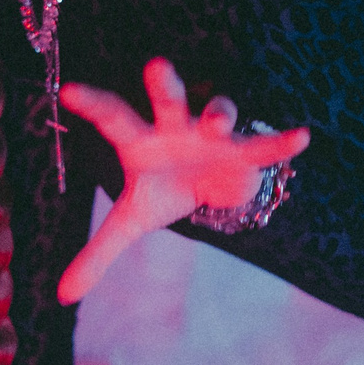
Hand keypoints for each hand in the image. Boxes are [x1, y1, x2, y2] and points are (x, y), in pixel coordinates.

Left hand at [56, 60, 308, 303]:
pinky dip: (281, 142)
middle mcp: (176, 126)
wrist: (210, 187)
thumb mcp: (131, 220)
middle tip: (157, 67)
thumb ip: (98, 253)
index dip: (93, 104)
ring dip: (219, 113)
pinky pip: (264, 144)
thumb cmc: (164, 189)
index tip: (68, 91)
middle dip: (165, 84)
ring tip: (218, 123)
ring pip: (218, 111)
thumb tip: (62, 297)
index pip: (113, 117)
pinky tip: (301, 138)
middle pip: (169, 100)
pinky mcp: (245, 150)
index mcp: (141, 139)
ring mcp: (212, 133)